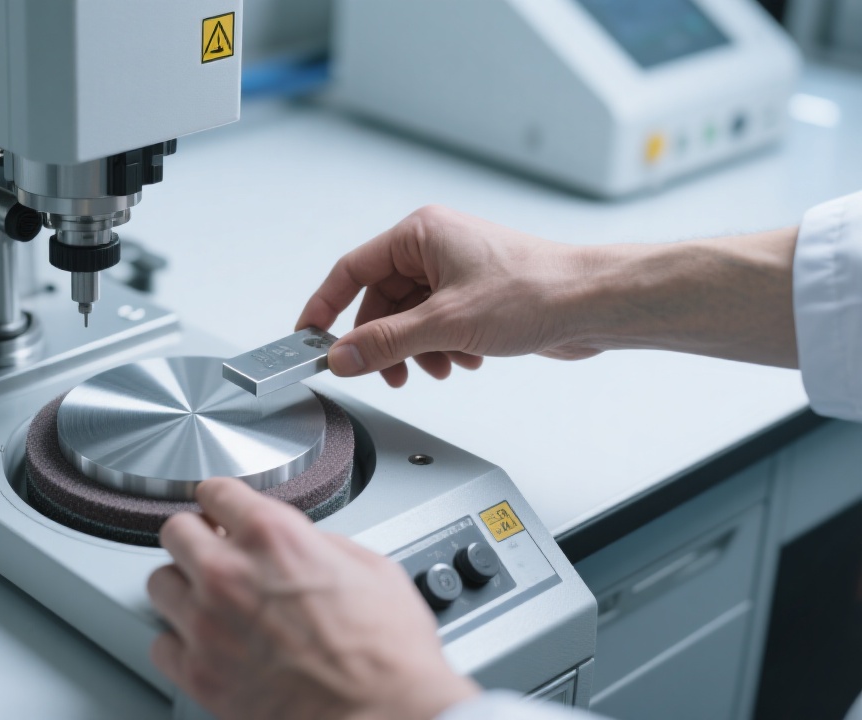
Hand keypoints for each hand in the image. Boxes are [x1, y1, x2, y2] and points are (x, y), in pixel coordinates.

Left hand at [148, 477, 479, 719]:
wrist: (388, 718)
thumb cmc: (389, 654)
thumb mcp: (369, 567)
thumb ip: (317, 544)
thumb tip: (298, 543)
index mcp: (274, 537)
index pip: (216, 491)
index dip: (222, 500)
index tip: (222, 509)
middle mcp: (230, 575)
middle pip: (175, 531)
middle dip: (196, 536)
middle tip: (213, 549)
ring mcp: (208, 626)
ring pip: (159, 583)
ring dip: (183, 586)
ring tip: (209, 598)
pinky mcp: (201, 675)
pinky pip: (161, 645)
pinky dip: (179, 642)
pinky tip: (206, 643)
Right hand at [297, 205, 798, 384]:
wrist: (593, 305)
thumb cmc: (536, 291)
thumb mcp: (445, 324)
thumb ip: (385, 343)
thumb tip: (342, 356)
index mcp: (420, 234)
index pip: (351, 269)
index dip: (325, 307)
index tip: (308, 336)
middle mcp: (435, 247)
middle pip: (380, 301)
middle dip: (383, 342)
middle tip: (384, 372)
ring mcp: (457, 271)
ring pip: (409, 318)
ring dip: (416, 350)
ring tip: (437, 368)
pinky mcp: (477, 296)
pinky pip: (437, 326)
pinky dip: (442, 348)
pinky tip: (465, 361)